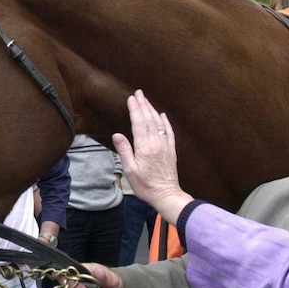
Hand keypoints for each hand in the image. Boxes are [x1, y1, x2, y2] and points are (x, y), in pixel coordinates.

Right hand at [112, 90, 192, 223]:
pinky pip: (168, 132)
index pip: (139, 123)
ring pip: (159, 123)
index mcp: (145, 147)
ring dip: (152, 110)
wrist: (166, 195)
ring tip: (147, 100)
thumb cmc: (145, 185)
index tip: (131, 98)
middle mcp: (156, 143)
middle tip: (139, 93)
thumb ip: (124, 151)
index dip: (135, 110)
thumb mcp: (130, 170)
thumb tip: (117, 135)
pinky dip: (165, 122)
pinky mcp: (171, 150)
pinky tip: (162, 115)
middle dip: (143, 105)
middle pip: (149, 119)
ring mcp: (165, 146)